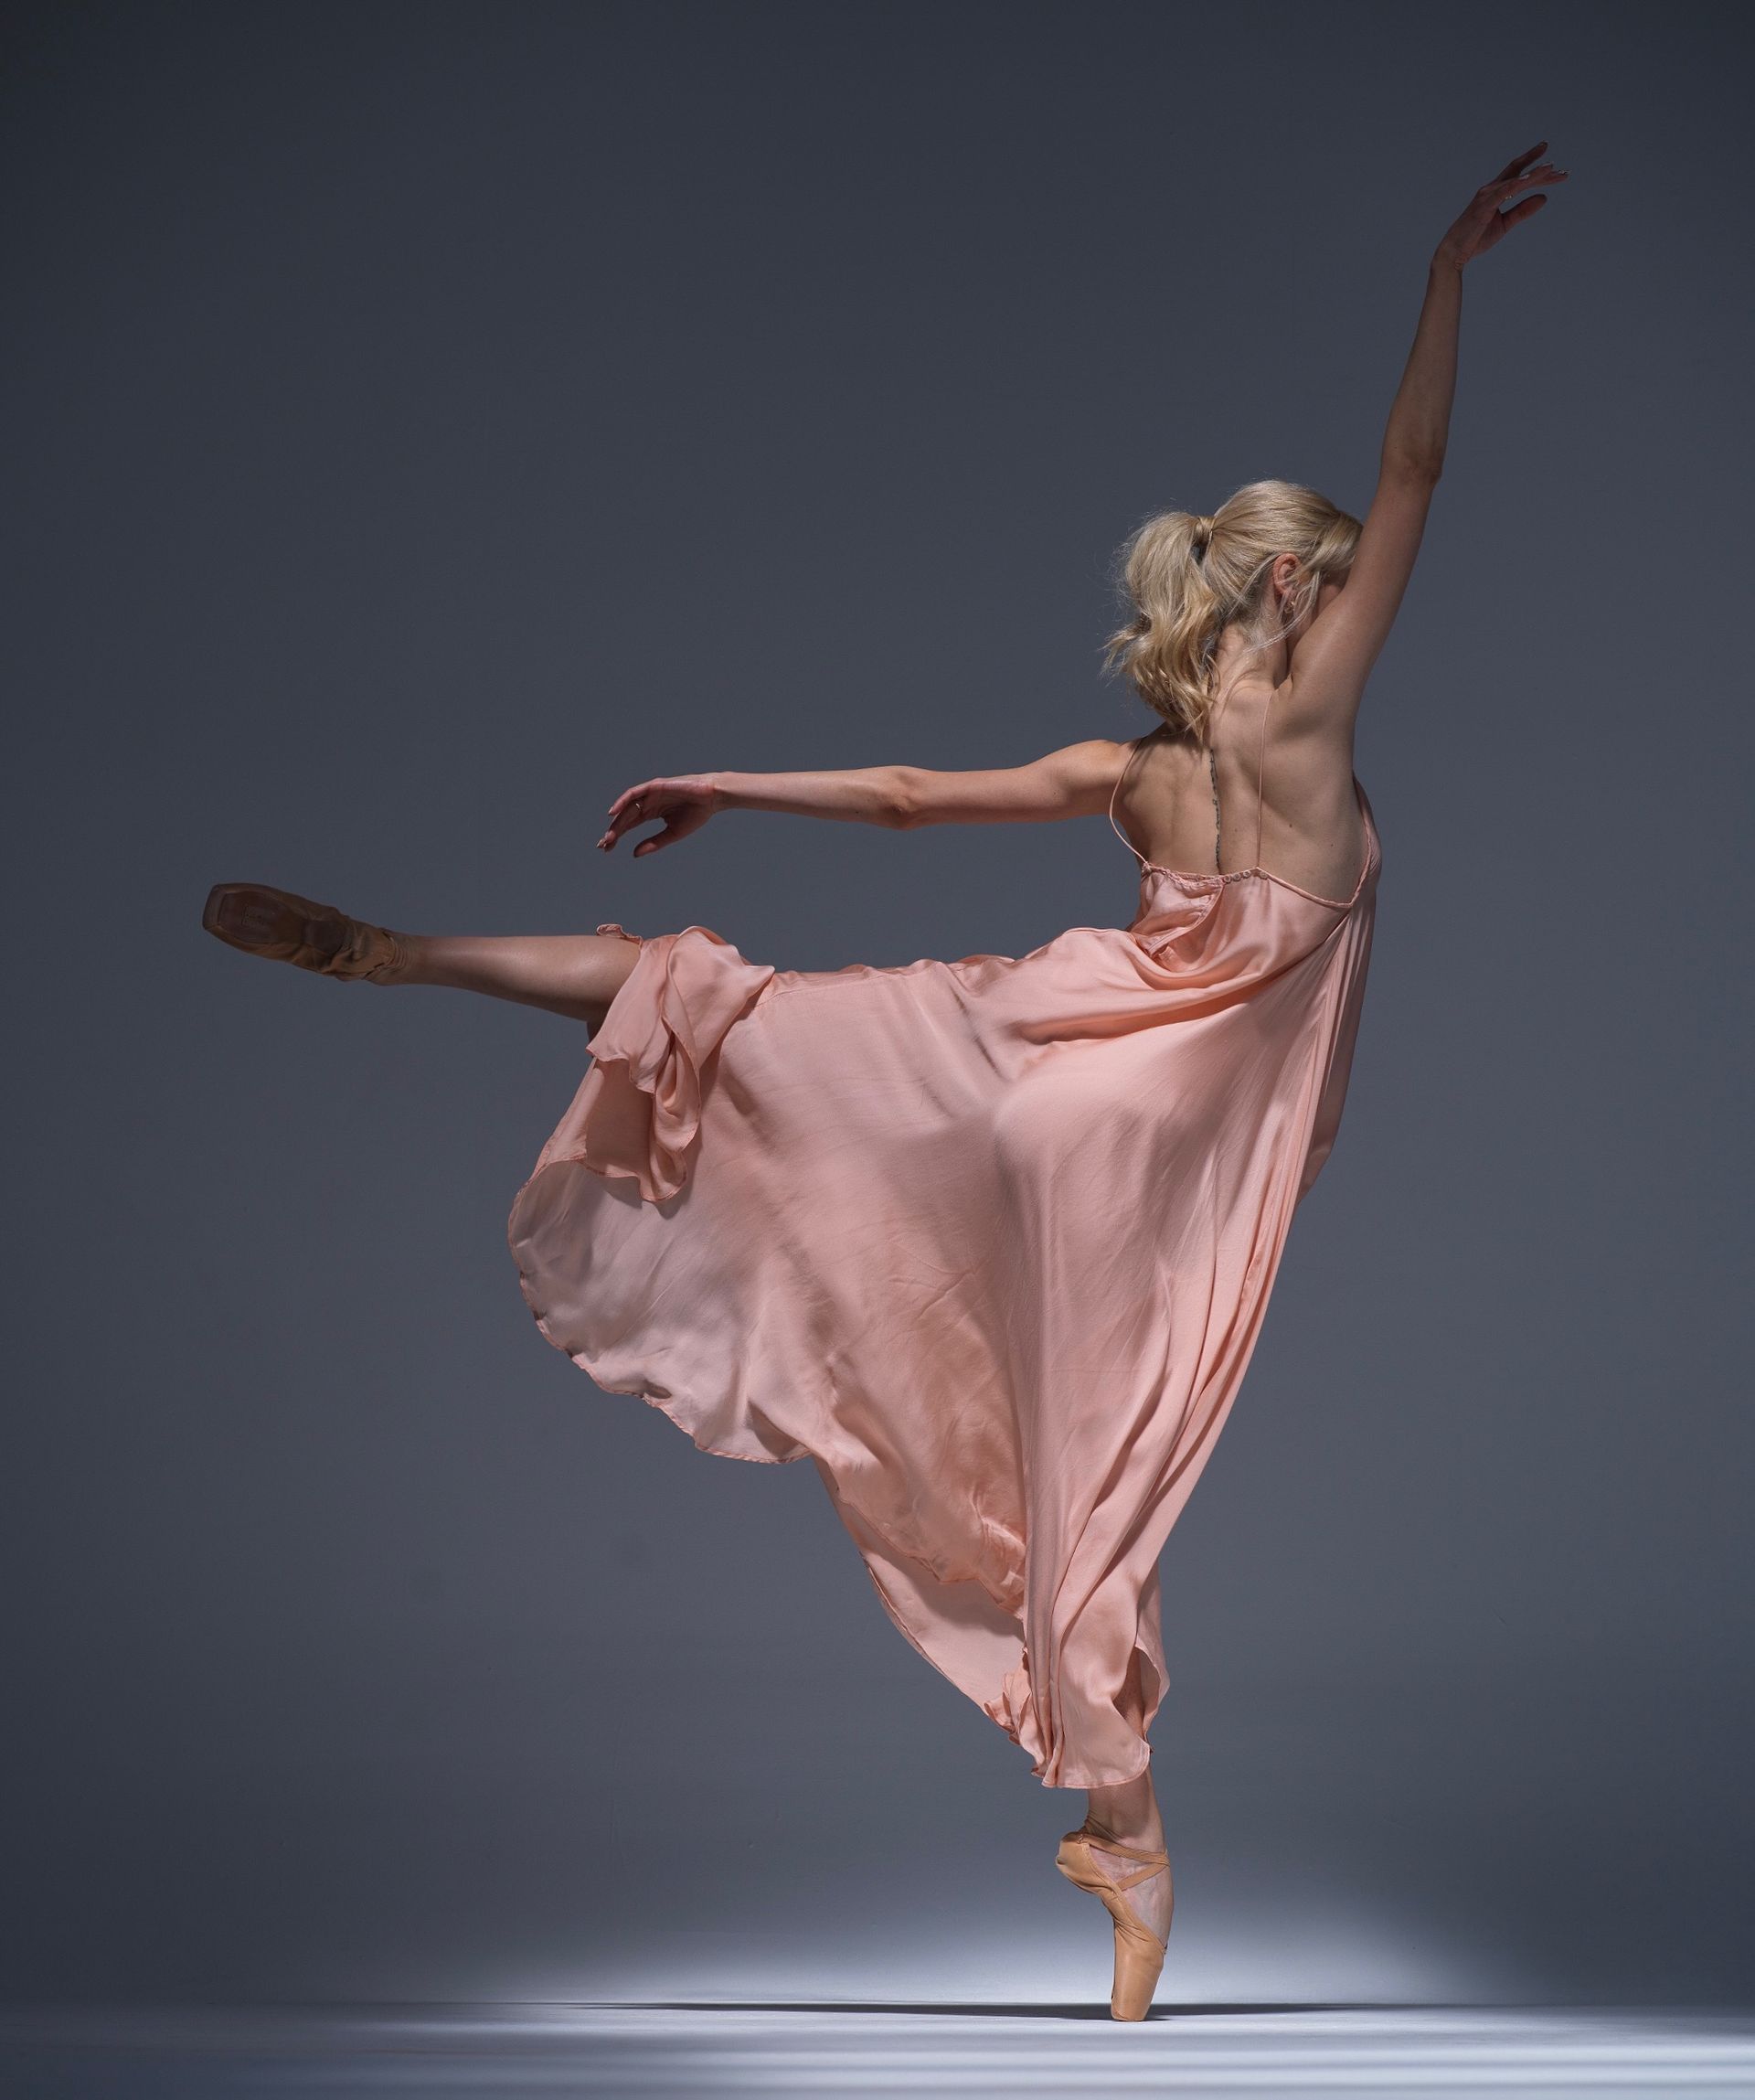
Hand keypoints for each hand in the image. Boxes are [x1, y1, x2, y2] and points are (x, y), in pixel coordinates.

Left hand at [597, 773, 724, 856]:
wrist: (711, 798)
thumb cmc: (696, 814)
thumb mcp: (672, 833)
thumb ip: (654, 843)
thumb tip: (634, 854)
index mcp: (651, 813)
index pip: (629, 825)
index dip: (617, 836)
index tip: (606, 849)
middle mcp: (647, 803)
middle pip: (625, 818)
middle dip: (614, 832)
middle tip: (604, 846)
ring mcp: (650, 794)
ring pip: (627, 808)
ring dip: (617, 821)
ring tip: (608, 836)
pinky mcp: (654, 786)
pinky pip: (634, 793)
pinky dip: (622, 801)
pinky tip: (614, 812)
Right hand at [1435, 141, 1567, 269]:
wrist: (1454, 253)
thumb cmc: (1475, 239)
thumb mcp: (1505, 224)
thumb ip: (1523, 210)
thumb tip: (1543, 198)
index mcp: (1495, 193)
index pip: (1518, 174)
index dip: (1535, 166)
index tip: (1553, 164)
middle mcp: (1491, 189)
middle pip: (1520, 172)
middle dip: (1541, 170)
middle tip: (1562, 171)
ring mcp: (1487, 195)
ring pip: (1516, 179)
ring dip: (1534, 174)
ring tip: (1552, 169)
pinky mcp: (1485, 205)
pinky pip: (1505, 190)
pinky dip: (1518, 183)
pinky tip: (1531, 179)